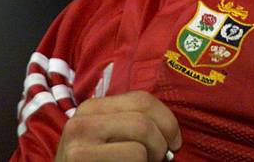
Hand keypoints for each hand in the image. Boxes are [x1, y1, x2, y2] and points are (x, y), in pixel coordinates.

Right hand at [55, 90, 181, 160]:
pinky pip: (134, 157)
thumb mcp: (109, 142)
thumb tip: (172, 134)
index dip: (167, 120)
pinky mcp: (80, 159)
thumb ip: (131, 127)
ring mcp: (79, 142)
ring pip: (141, 139)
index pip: (142, 99)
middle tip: (158, 161)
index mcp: (92, 109)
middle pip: (144, 120)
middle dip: (162, 143)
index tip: (174, 142)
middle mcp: (82, 119)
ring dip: (152, 159)